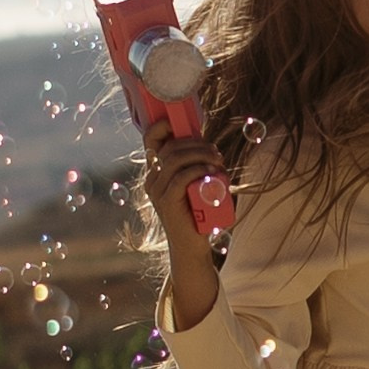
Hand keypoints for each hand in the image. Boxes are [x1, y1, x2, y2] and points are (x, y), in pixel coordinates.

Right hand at [143, 128, 225, 329]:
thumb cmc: (197, 212)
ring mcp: (157, 190)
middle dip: (197, 143)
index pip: (151, 140)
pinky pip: (181, 177)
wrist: (191, 245)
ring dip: (201, 155)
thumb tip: (209, 147)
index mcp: (156, 171)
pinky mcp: (167, 201)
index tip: (183, 123)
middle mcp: (152, 178)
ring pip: (176, 159)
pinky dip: (199, 170)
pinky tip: (212, 173)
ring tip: (218, 162)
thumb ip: (196, 166)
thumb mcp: (195, 184)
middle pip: (170, 146)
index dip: (162, 126)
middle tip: (216, 153)